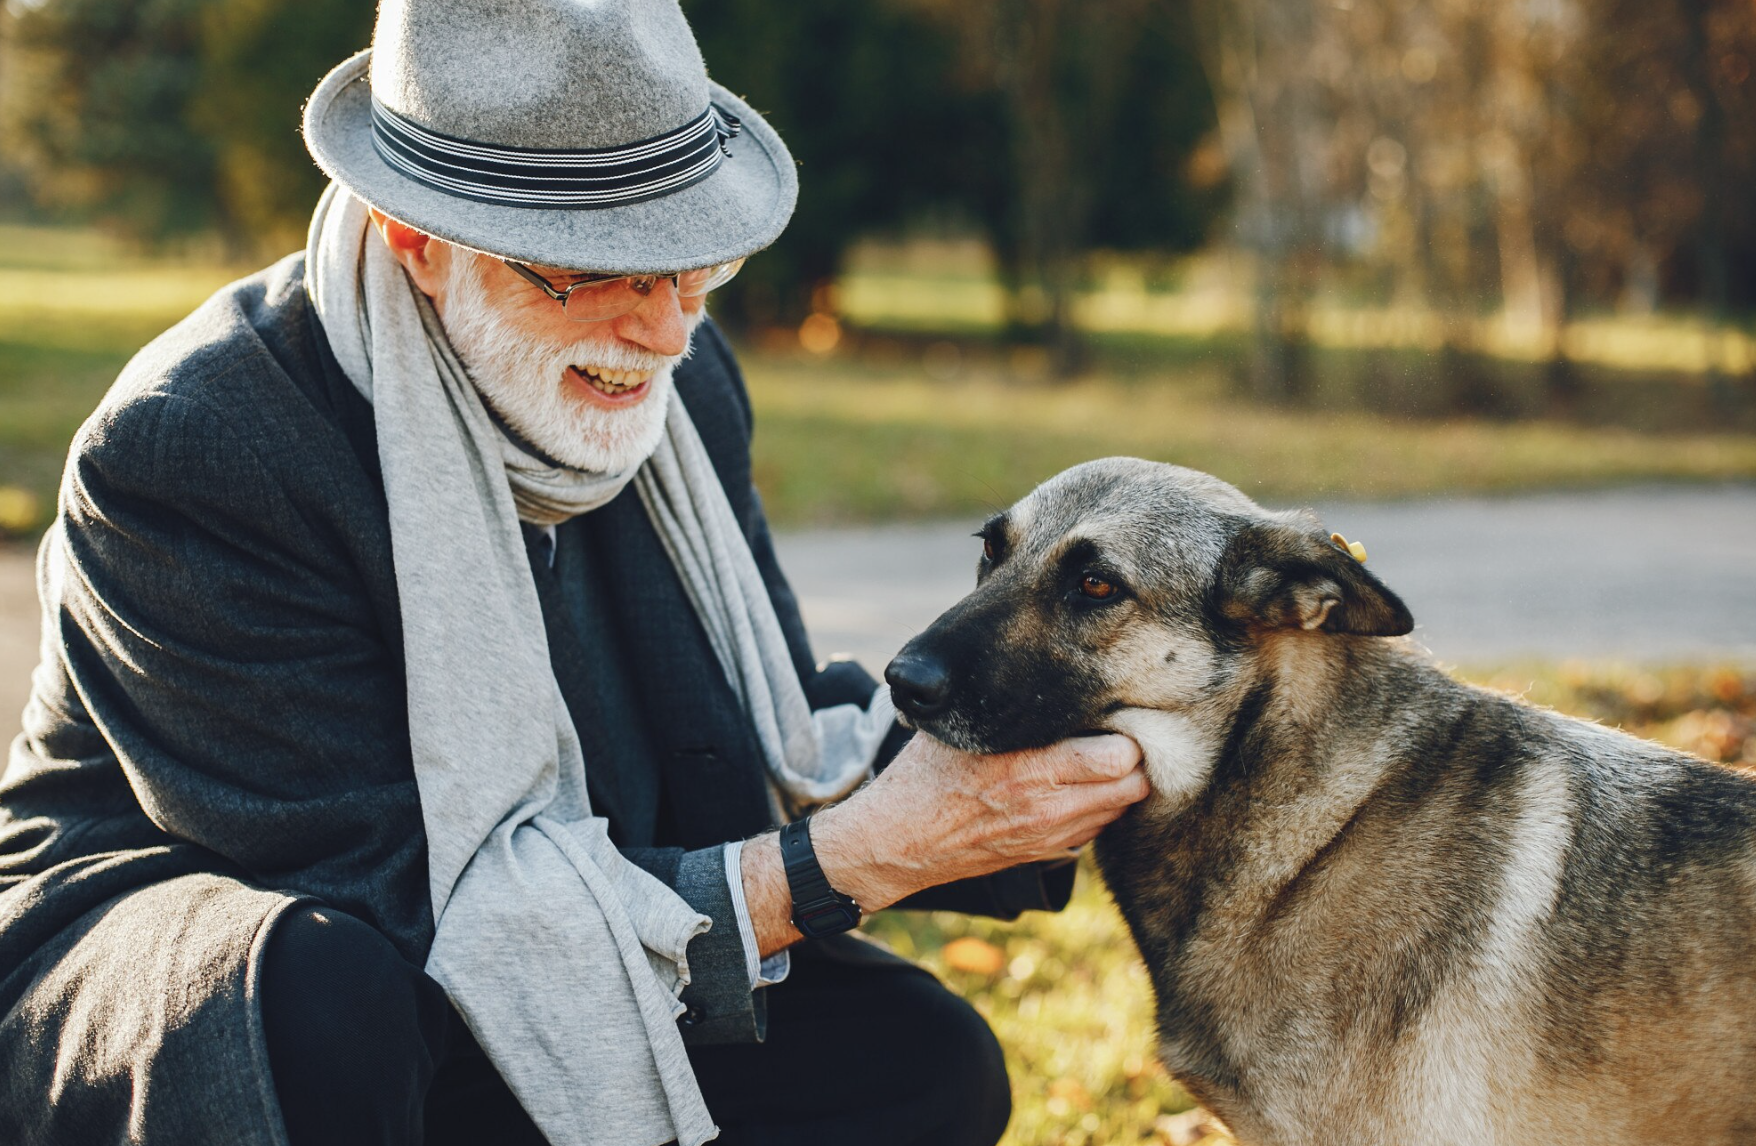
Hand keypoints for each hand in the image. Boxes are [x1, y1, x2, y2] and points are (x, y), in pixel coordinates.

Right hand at [809, 732, 1147, 911]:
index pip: (1118, 755)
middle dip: (1131, 758)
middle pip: (1132, 783)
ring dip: (1118, 785)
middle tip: (1115, 736)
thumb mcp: (960, 728)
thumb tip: (1041, 668)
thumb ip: (1006, 706)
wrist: (898, 840)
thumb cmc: (925, 774)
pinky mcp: (1045, 855)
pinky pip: (1096, 831)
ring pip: (1120, 809)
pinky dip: (1098, 810)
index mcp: (1029, 767)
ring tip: (1098, 762)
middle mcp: (1048, 806)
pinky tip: (1076, 791)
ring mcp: (1049, 835)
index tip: (1112, 714)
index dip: (1124, 732)